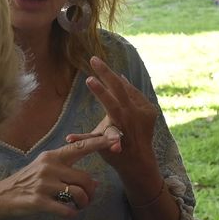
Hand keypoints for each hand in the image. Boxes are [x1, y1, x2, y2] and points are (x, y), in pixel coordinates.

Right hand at [0, 134, 108, 219]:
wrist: (2, 197)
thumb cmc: (28, 182)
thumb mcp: (45, 168)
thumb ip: (68, 170)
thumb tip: (94, 181)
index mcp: (52, 156)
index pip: (80, 147)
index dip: (98, 143)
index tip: (115, 138)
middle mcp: (49, 167)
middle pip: (85, 178)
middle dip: (91, 191)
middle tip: (88, 199)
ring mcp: (44, 185)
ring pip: (79, 194)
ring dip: (83, 204)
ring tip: (78, 206)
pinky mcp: (39, 202)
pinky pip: (66, 210)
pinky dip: (72, 214)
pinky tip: (68, 213)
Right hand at [69, 56, 160, 184]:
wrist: (140, 160)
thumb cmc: (115, 153)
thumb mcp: (99, 144)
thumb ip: (84, 139)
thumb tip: (68, 138)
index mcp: (120, 120)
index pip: (109, 101)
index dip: (99, 90)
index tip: (88, 79)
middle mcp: (134, 113)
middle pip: (120, 87)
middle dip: (105, 72)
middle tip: (93, 59)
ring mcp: (145, 111)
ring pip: (128, 89)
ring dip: (114, 77)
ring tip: (100, 65)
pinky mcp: (151, 110)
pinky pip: (136, 94)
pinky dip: (126, 86)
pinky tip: (118, 78)